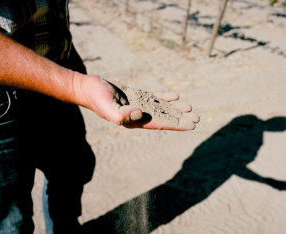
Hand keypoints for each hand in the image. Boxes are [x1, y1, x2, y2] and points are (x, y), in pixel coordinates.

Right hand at [75, 74, 198, 130]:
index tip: (191, 125)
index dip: (176, 124)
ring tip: (190, 108)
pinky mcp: (136, 95)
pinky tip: (175, 95)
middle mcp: (138, 114)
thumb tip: (140, 113)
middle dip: (180, 118)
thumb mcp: (107, 107)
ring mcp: (138, 104)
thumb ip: (121, 115)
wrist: (88, 87)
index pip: (160, 124)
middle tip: (198, 118)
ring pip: (161, 107)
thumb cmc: (96, 98)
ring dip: (175, 108)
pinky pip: (154, 97)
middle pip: (164, 117)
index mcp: (133, 121)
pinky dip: (164, 97)